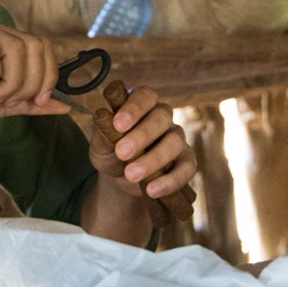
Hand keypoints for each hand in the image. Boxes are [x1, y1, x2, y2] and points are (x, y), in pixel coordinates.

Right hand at [0, 15, 72, 130]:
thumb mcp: (0, 107)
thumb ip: (29, 102)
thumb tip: (65, 105)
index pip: (41, 44)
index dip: (48, 74)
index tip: (38, 100)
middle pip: (33, 45)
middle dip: (29, 82)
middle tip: (8, 102)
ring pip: (14, 47)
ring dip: (9, 82)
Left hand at [90, 85, 196, 204]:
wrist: (121, 180)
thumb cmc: (111, 153)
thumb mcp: (101, 145)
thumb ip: (103, 132)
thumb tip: (103, 117)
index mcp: (142, 105)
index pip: (144, 96)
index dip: (133, 108)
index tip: (117, 124)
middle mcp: (163, 117)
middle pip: (161, 117)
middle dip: (141, 135)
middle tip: (121, 152)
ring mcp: (177, 138)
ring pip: (173, 143)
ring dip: (153, 160)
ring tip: (131, 175)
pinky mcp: (186, 161)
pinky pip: (186, 168)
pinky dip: (170, 180)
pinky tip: (152, 190)